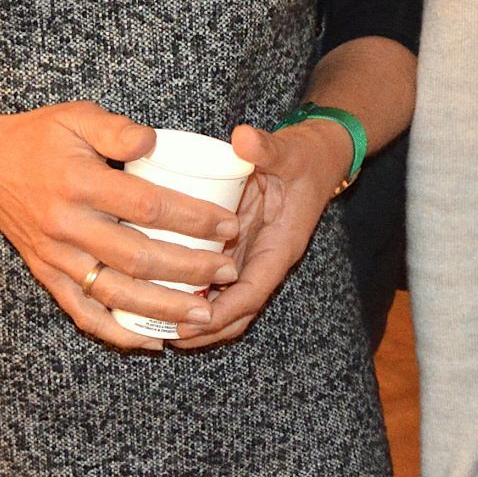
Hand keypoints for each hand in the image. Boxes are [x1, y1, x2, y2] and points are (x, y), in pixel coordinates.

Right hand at [0, 101, 244, 353]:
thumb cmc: (40, 140)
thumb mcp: (76, 117)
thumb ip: (116, 128)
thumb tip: (153, 141)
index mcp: (79, 182)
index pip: (146, 206)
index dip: (192, 218)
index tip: (228, 225)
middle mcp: (67, 225)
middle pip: (137, 257)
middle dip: (189, 269)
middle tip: (229, 271)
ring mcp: (56, 257)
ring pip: (115, 292)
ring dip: (162, 308)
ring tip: (204, 314)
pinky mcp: (47, 277)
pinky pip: (84, 313)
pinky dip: (118, 332)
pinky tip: (153, 341)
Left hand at [182, 117, 352, 348]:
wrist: (317, 157)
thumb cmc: (303, 157)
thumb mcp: (288, 151)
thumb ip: (266, 147)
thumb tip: (243, 138)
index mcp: (280, 247)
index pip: (252, 293)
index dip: (221, 314)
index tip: (190, 325)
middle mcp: (265, 260)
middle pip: (237, 311)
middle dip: (206, 330)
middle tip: (166, 338)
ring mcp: (251, 257)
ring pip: (226, 302)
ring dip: (198, 320)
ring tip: (159, 329)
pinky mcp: (238, 249)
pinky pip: (217, 282)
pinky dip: (195, 295)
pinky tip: (165, 296)